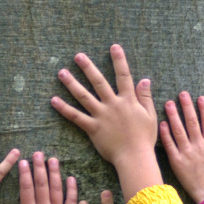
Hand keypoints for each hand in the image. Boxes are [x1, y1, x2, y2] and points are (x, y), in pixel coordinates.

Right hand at [0, 152, 77, 203]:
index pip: (26, 188)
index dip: (25, 173)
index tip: (24, 161)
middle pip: (42, 184)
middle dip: (40, 167)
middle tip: (39, 153)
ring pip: (57, 189)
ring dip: (55, 173)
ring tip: (53, 159)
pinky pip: (71, 201)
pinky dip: (72, 189)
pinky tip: (71, 178)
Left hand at [51, 45, 160, 201]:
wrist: (135, 157)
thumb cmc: (144, 138)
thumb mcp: (149, 115)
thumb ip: (145, 97)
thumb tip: (145, 80)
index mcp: (128, 100)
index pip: (124, 76)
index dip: (119, 60)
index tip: (113, 46)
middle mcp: (113, 104)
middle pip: (98, 82)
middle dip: (88, 67)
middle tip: (78, 56)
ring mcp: (101, 115)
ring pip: (84, 96)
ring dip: (72, 83)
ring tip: (61, 72)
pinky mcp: (93, 128)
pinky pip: (76, 117)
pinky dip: (64, 109)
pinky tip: (54, 100)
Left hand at [161, 92, 203, 203]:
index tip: (200, 97)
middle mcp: (198, 145)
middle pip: (192, 122)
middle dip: (187, 106)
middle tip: (182, 94)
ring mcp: (187, 152)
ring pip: (179, 130)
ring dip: (173, 115)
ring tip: (169, 103)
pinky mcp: (177, 161)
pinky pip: (170, 145)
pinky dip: (165, 134)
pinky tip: (162, 123)